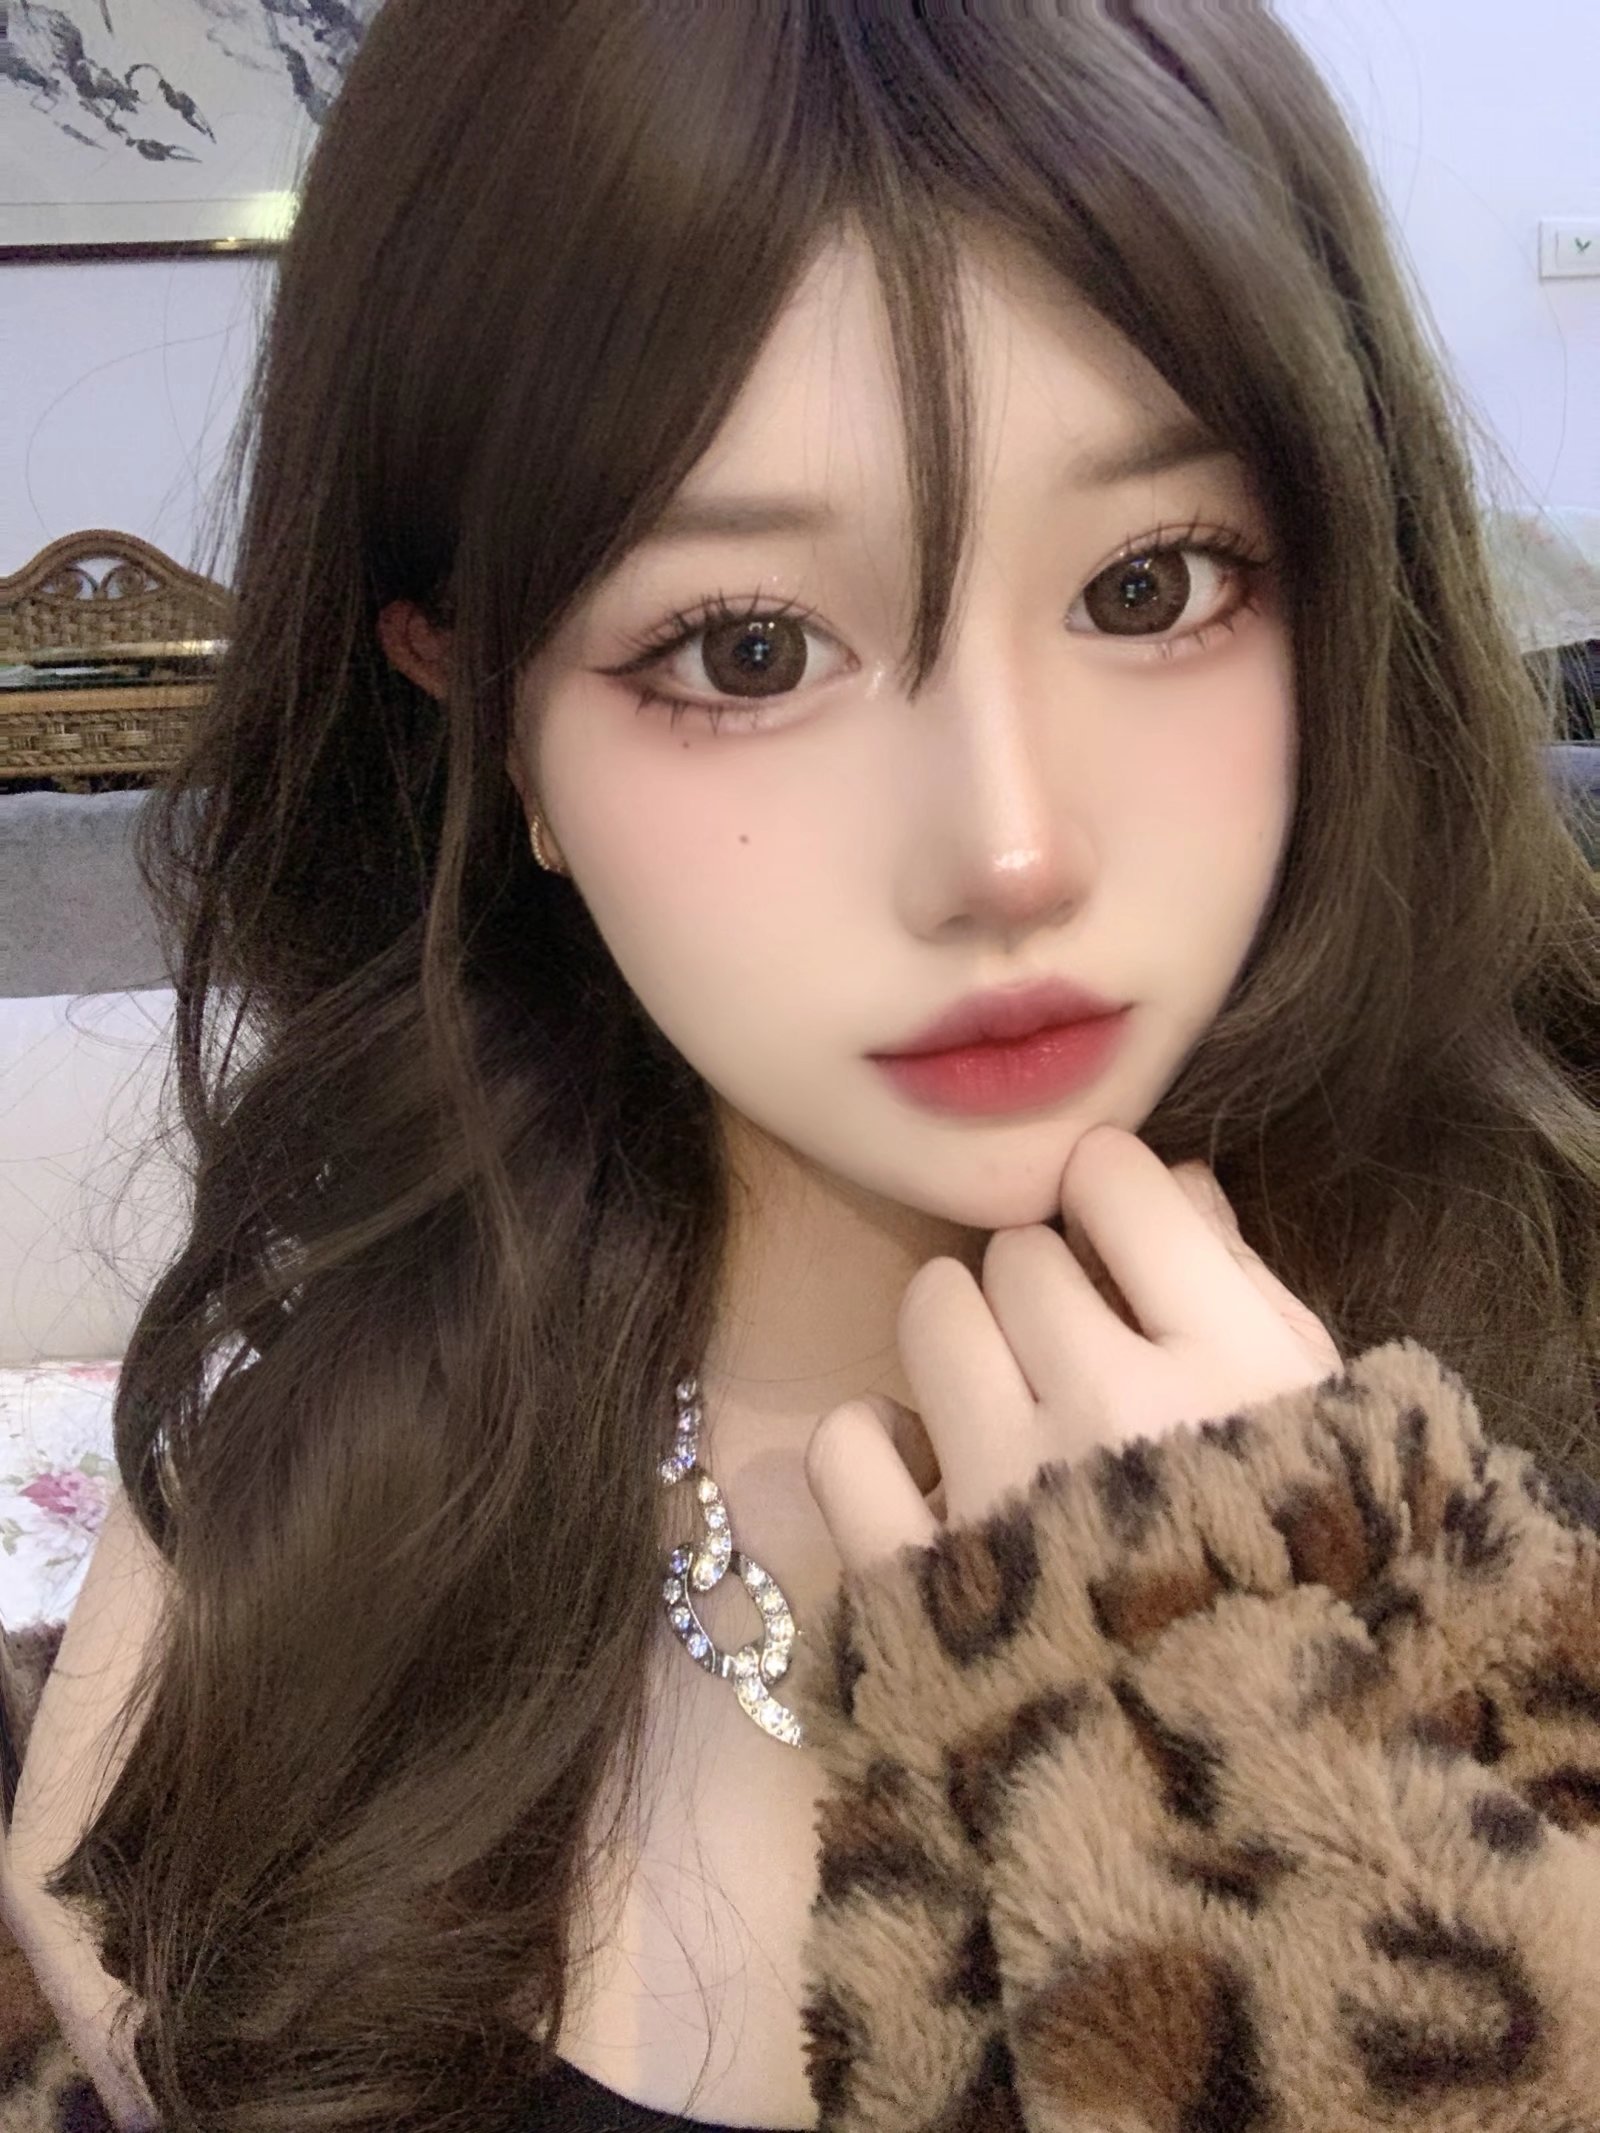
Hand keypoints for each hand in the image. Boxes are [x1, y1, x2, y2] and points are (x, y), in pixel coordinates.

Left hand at [804, 1123, 1341, 1573]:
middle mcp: (1112, 1404)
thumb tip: (1170, 1182)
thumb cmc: (1309, 1600)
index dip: (1109, 1195)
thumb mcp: (1322, 1440)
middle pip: (1019, 1255)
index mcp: (1234, 1364)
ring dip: (959, 1341)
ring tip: (999, 1404)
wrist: (1247, 1814)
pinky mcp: (916, 1578)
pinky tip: (925, 1473)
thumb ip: (1245, 1298)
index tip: (1113, 1231)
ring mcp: (1005, 1489)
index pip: (1119, 1185)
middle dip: (1041, 1290)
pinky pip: (846, 1441)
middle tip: (1073, 1353)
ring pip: (930, 1312)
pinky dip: (874, 1447)